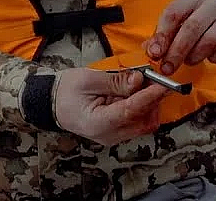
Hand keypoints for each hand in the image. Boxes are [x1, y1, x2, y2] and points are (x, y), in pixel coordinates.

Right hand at [53, 67, 170, 145]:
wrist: (52, 102)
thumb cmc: (67, 90)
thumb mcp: (90, 79)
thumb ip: (116, 81)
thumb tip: (139, 79)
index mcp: (98, 123)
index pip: (130, 111)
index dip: (149, 97)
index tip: (163, 85)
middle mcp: (109, 135)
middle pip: (143, 121)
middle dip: (153, 100)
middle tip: (154, 79)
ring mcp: (114, 136)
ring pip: (144, 123)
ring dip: (149, 104)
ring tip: (141, 85)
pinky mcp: (118, 132)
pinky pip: (138, 122)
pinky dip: (142, 107)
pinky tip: (135, 93)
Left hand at [145, 0, 215, 74]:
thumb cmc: (202, 19)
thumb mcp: (182, 19)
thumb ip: (165, 33)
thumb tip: (151, 50)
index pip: (174, 13)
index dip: (162, 35)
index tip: (155, 54)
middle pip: (192, 27)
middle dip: (177, 51)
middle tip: (168, 67)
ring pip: (210, 40)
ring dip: (195, 56)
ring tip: (189, 60)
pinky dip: (214, 58)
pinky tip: (210, 57)